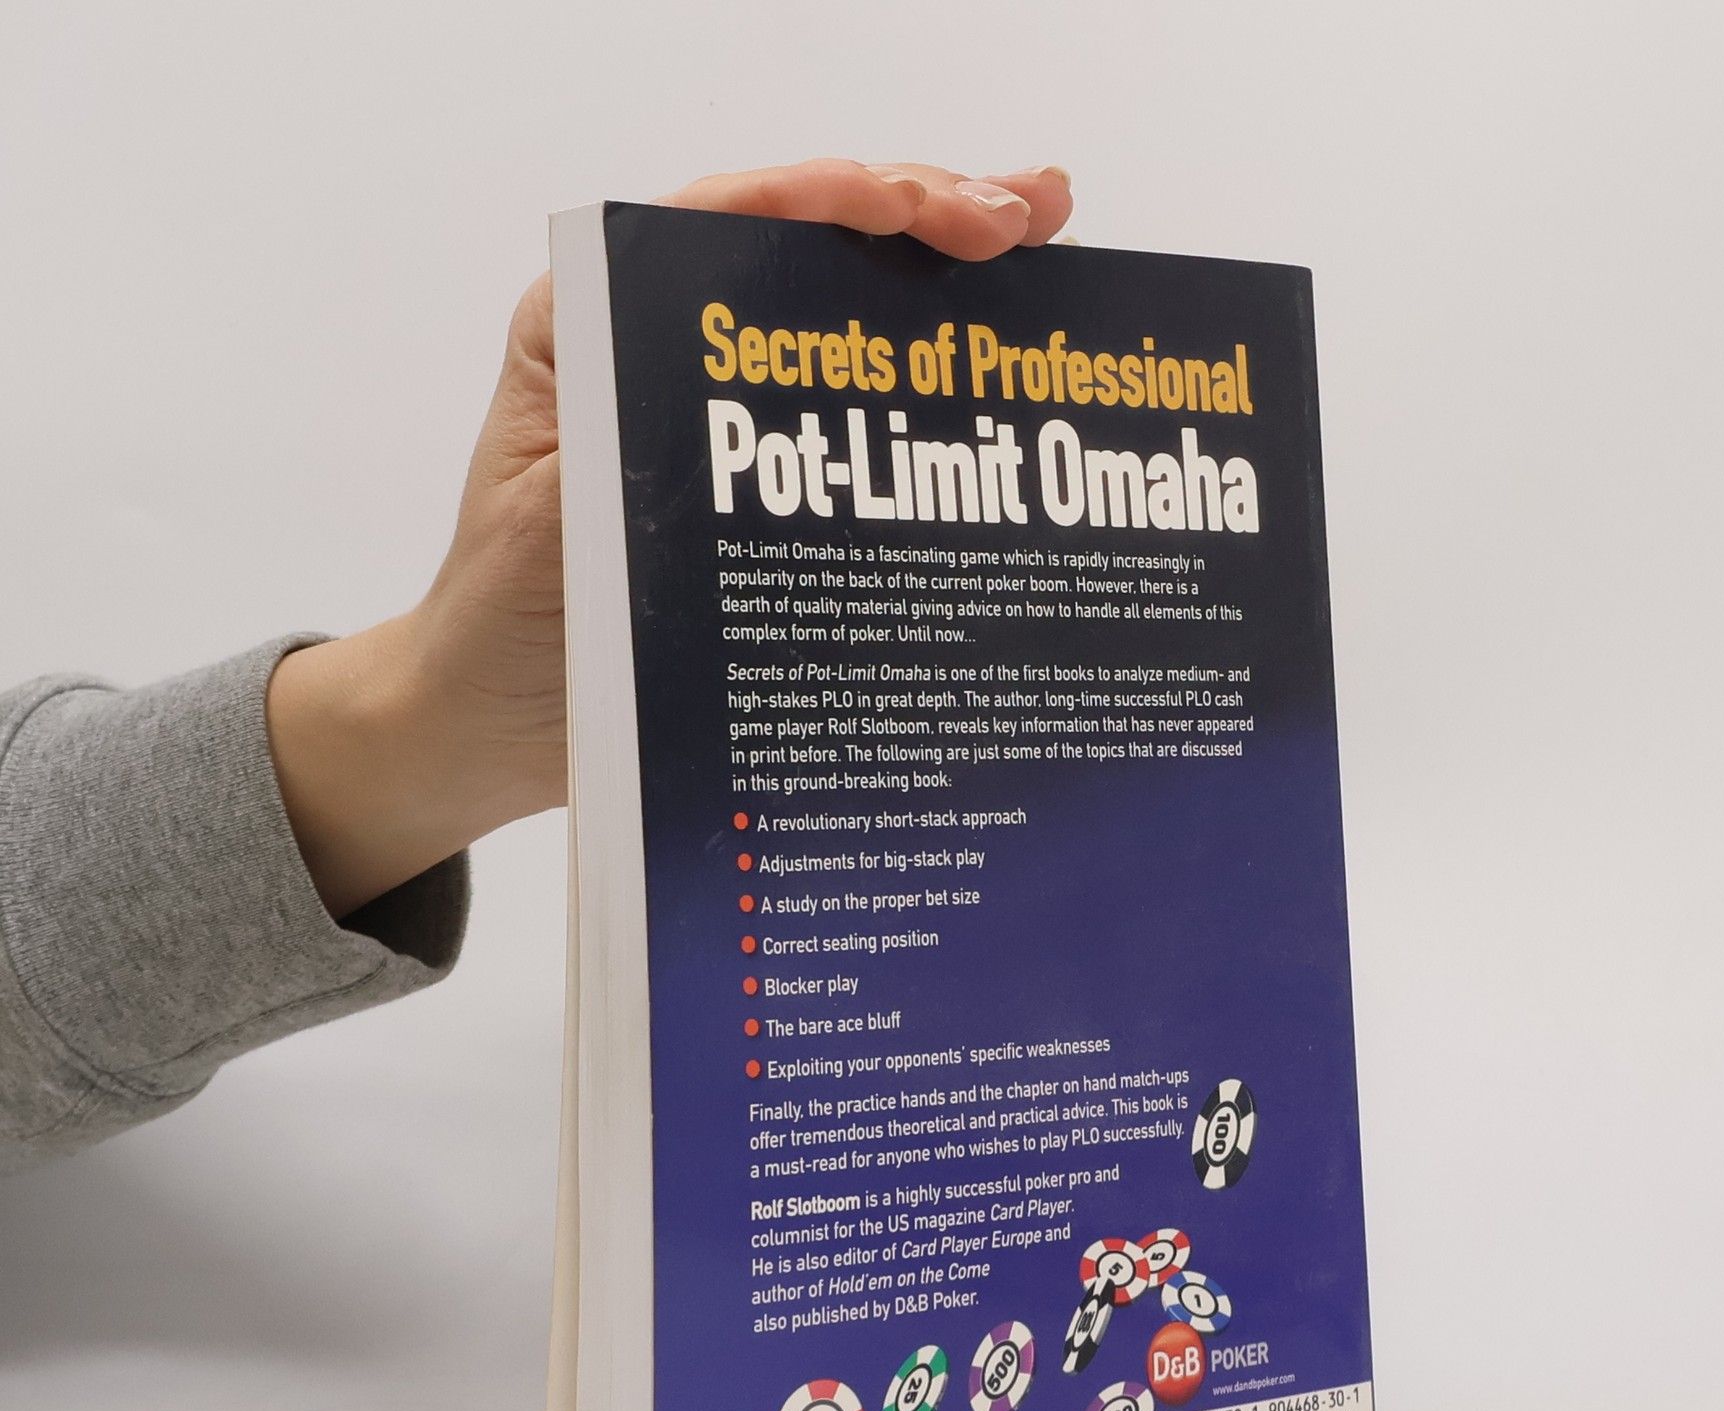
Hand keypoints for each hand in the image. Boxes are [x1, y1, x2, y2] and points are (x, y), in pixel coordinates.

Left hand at [268, 160, 1074, 917]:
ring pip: (844, 314)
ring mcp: (725, 413)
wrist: (500, 723)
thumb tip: (751, 402)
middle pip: (808, 246)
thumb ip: (629, 447)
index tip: (933, 215)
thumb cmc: (503, 621)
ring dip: (947, 277)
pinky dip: (931, 386)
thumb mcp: (554, 520)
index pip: (730, 220)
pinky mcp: (767, 482)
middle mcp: (665, 346)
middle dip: (925, 213)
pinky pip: (855, 415)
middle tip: (1030, 219)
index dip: (842, 198)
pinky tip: (1006, 361)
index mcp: (598, 325)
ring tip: (1046, 243)